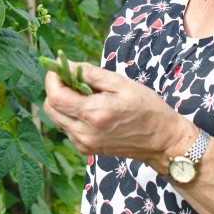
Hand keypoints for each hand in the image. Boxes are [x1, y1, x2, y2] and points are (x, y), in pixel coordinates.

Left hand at [42, 63, 194, 170]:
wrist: (162, 141)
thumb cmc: (146, 108)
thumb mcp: (120, 83)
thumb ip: (90, 74)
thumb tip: (65, 64)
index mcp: (93, 114)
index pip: (55, 96)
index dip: (52, 78)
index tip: (60, 67)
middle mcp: (84, 132)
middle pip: (50, 108)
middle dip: (56, 89)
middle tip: (73, 78)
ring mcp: (84, 143)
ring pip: (56, 118)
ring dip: (63, 102)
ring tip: (85, 93)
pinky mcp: (86, 149)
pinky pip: (67, 128)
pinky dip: (71, 114)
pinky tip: (89, 108)